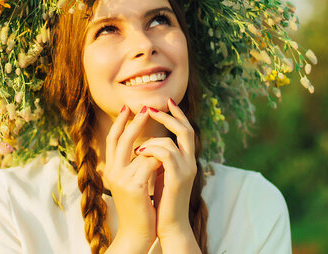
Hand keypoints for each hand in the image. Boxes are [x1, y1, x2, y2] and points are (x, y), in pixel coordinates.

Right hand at [104, 105, 161, 252]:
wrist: (136, 233)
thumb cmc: (138, 208)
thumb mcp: (133, 182)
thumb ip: (134, 165)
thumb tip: (145, 146)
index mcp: (111, 169)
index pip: (112, 139)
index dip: (120, 122)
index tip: (129, 108)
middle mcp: (112, 172)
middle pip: (121, 138)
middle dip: (136, 121)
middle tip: (147, 107)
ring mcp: (122, 179)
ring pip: (142, 150)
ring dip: (157, 148)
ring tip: (165, 155)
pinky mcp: (135, 187)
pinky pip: (151, 163)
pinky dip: (161, 161)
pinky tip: (166, 168)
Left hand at [136, 98, 197, 242]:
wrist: (169, 225)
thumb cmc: (163, 201)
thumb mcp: (161, 174)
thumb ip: (159, 159)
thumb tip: (147, 143)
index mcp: (186, 160)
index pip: (185, 130)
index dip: (177, 115)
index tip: (166, 101)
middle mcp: (190, 162)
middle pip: (185, 130)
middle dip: (168, 117)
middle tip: (151, 108)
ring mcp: (186, 170)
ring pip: (172, 141)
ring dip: (153, 140)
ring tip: (138, 147)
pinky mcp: (178, 178)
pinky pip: (165, 154)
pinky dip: (151, 150)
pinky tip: (139, 153)